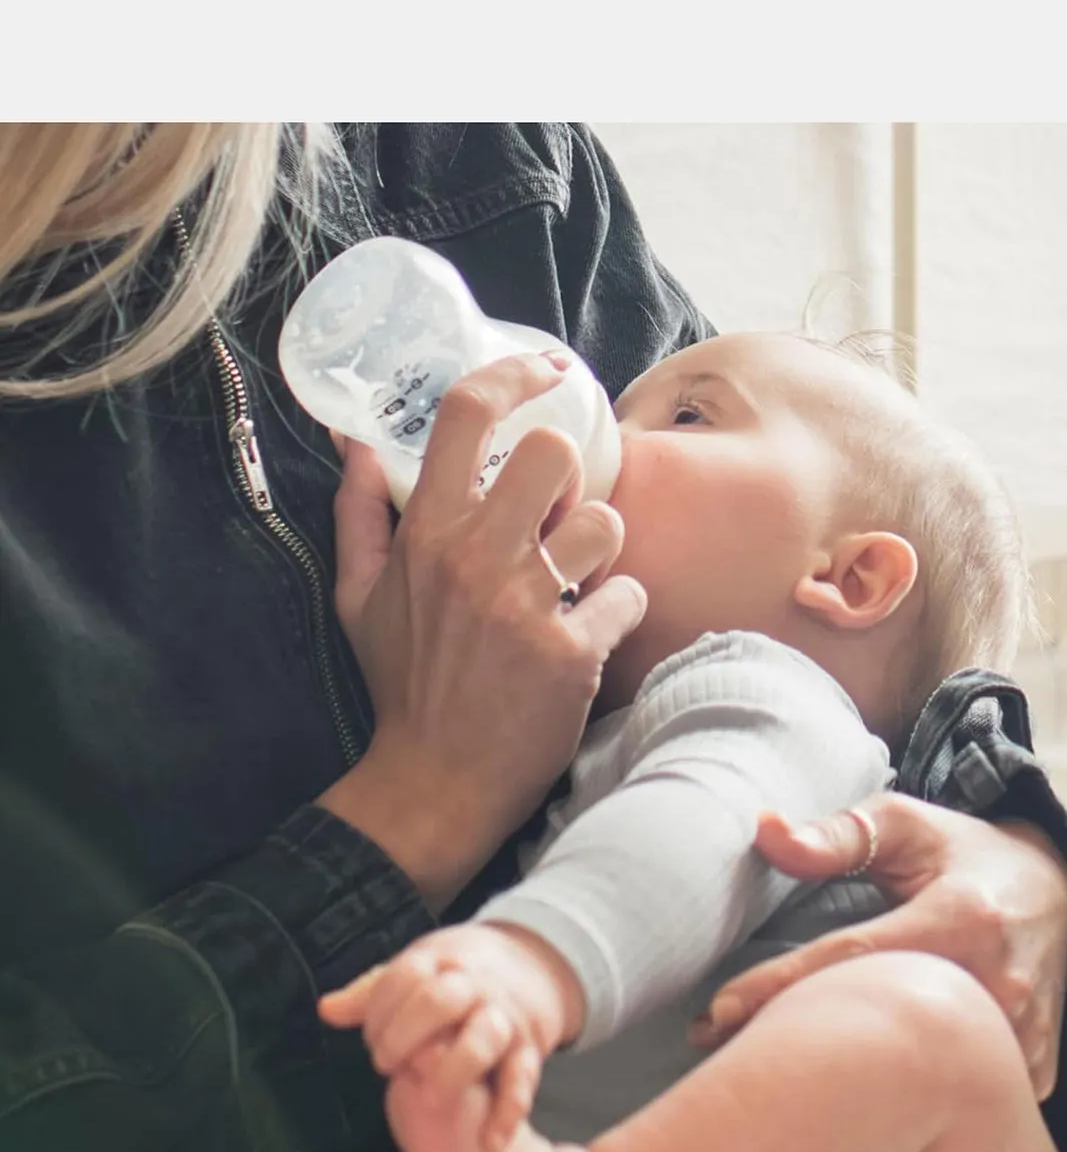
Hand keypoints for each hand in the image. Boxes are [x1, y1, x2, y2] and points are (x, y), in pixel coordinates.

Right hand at [318, 351, 646, 910]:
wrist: (434, 781)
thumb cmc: (401, 684)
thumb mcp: (358, 598)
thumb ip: (359, 514)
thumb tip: (354, 443)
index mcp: (425, 533)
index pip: (467, 414)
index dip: (512, 374)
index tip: (543, 370)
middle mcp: (476, 556)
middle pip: (553, 453)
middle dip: (567, 476)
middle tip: (557, 514)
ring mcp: (526, 604)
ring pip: (605, 521)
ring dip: (600, 547)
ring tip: (579, 579)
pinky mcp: (572, 653)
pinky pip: (630, 596)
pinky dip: (620, 613)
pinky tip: (593, 635)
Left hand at [319, 921, 583, 1151]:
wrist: (527, 964)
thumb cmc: (451, 978)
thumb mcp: (414, 972)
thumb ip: (369, 995)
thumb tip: (325, 1010)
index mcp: (440, 962)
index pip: (405, 976)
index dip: (379, 1008)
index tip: (368, 1037)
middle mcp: (474, 986)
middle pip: (441, 1000)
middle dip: (407, 1033)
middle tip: (385, 1063)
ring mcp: (503, 1018)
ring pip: (484, 1038)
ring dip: (454, 1069)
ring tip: (431, 1100)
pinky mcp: (527, 1050)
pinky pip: (522, 1081)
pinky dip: (509, 1113)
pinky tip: (489, 1143)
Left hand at [689, 794, 1066, 1099]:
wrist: (1053, 886)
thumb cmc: (962, 853)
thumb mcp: (903, 825)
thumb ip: (835, 834)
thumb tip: (765, 830)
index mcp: (960, 921)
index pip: (853, 961)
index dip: (780, 988)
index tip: (718, 1012)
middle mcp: (998, 983)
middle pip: (882, 1032)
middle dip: (798, 1042)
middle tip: (725, 1045)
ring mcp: (1021, 1034)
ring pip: (921, 1075)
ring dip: (852, 1074)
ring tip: (783, 1063)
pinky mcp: (1031, 1068)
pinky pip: (958, 1097)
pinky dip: (908, 1093)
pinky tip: (861, 1083)